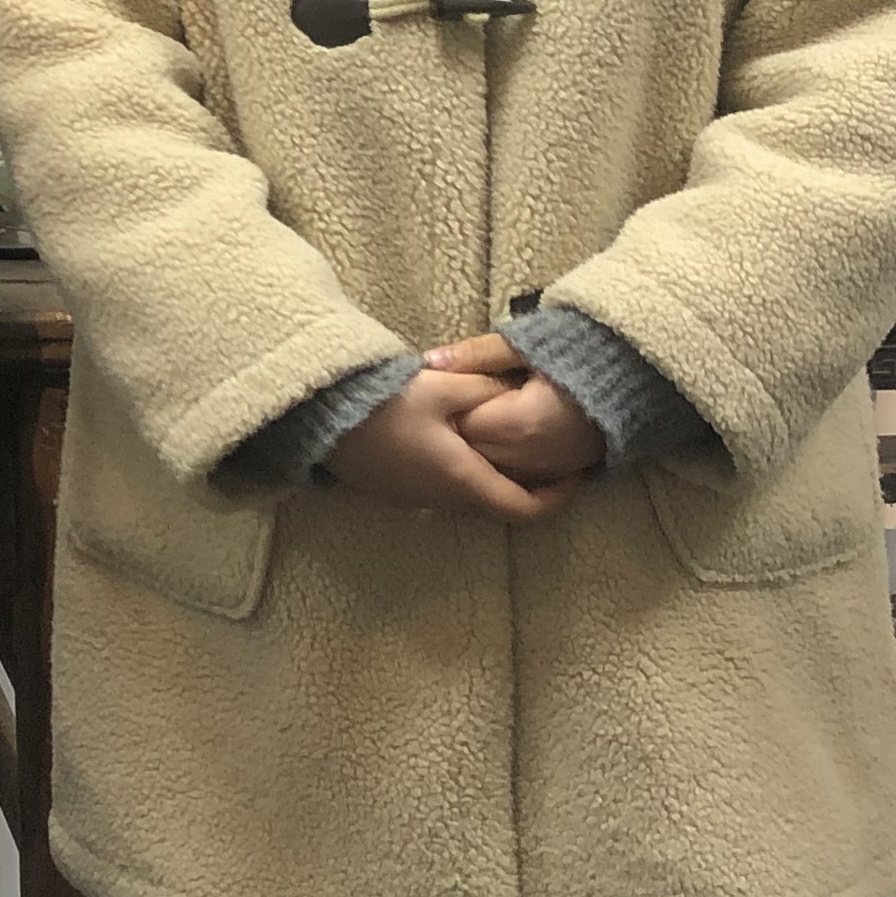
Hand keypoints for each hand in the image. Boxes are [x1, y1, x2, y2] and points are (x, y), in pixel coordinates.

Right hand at [325, 362, 581, 522]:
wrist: (319, 416)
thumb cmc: (384, 404)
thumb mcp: (444, 387)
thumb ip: (486, 390)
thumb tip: (516, 393)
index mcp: (463, 480)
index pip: (524, 509)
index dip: (558, 498)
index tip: (577, 476)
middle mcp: (442, 500)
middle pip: (498, 504)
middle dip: (528, 483)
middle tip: (546, 452)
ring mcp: (414, 498)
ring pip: (469, 496)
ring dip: (493, 476)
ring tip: (504, 440)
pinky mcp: (393, 489)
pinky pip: (442, 488)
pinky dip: (464, 471)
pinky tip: (457, 439)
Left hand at [426, 331, 608, 488]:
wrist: (635, 373)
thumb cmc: (578, 352)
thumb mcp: (523, 345)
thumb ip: (475, 354)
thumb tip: (429, 360)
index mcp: (515, 423)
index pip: (459, 427)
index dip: (447, 409)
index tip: (442, 392)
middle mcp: (526, 457)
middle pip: (470, 454)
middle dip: (458, 433)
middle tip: (452, 407)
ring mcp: (545, 471)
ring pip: (490, 472)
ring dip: (478, 451)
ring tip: (475, 421)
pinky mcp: (559, 475)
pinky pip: (516, 480)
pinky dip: (502, 464)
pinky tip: (497, 441)